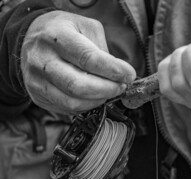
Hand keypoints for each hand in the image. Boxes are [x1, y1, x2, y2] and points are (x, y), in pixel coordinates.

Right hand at [21, 11, 135, 114]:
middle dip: (108, 90)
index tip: (129, 75)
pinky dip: (87, 106)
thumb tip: (119, 74)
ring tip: (109, 92)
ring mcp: (37, 80)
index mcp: (57, 36)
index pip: (89, 59)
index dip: (113, 71)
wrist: (31, 39)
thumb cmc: (65, 32)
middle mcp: (42, 59)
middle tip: (121, 87)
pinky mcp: (38, 95)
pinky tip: (95, 97)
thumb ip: (102, 50)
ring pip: (72, 102)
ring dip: (99, 100)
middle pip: (79, 85)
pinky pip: (66, 108)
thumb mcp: (86, 27)